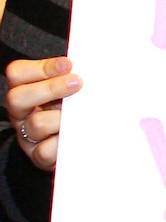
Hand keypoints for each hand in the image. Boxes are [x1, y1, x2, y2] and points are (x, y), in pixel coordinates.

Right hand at [5, 57, 79, 172]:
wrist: (85, 146)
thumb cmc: (79, 112)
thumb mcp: (74, 92)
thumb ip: (75, 79)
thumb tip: (92, 67)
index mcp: (27, 91)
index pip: (17, 74)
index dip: (40, 67)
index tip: (68, 64)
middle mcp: (22, 113)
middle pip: (17, 98)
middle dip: (50, 88)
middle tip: (78, 83)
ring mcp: (28, 136)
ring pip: (37, 123)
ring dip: (62, 117)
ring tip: (83, 115)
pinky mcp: (39, 156)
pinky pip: (46, 150)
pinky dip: (65, 142)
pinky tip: (81, 136)